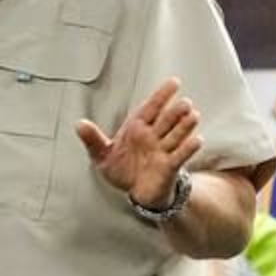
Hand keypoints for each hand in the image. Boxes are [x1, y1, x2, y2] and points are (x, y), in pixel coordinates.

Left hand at [75, 77, 201, 210]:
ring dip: (185, 126)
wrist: (135, 192)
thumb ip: (93, 139)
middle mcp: (153, 136)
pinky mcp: (169, 166)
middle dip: (175, 111)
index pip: (151, 107)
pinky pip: (180, 156)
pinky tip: (197, 140)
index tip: (174, 82)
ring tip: (193, 115)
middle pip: (166, 120)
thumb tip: (79, 124)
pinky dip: (188, 149)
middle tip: (185, 102)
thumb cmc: (122, 169)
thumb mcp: (102, 155)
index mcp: (137, 128)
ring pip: (176, 135)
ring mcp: (163, 150)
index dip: (162, 95)